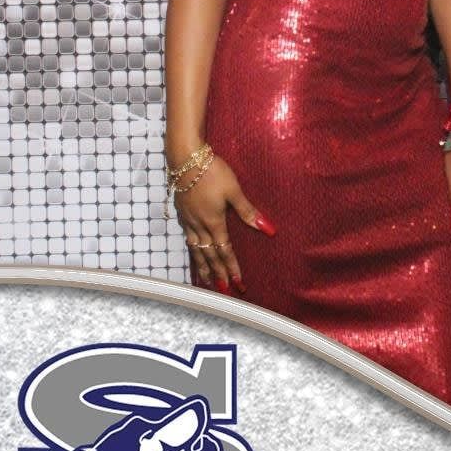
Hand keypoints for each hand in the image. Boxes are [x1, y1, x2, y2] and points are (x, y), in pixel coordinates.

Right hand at [173, 153, 275, 289]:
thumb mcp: (234, 190)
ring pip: (196, 250)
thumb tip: (268, 229)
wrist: (186, 158)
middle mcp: (199, 225)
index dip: (232, 268)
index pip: (225, 251)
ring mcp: (189, 220)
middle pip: (209, 255)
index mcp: (214, 222)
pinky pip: (187, 239)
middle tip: (224, 291)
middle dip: (218, 274)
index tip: (238, 284)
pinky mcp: (182, 213)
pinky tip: (194, 252)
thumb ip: (248, 211)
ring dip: (202, 267)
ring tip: (206, 280)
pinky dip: (192, 251)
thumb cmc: (212, 172)